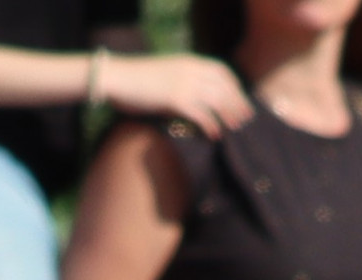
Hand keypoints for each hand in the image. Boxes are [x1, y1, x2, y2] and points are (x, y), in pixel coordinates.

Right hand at [99, 49, 254, 132]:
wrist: (116, 77)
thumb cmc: (135, 80)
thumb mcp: (164, 75)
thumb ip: (181, 81)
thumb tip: (192, 99)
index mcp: (189, 61)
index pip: (221, 71)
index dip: (234, 86)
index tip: (241, 99)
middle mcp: (191, 70)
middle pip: (224, 86)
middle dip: (237, 102)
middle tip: (246, 118)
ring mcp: (184, 84)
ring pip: (217, 100)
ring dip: (228, 114)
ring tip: (235, 128)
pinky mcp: (175, 99)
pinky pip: (200, 114)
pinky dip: (210, 125)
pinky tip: (214, 135)